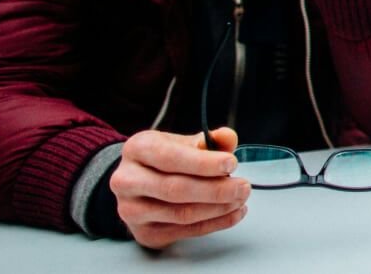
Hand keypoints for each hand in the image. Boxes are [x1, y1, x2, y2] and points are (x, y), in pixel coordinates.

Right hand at [111, 128, 249, 248]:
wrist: (136, 184)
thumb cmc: (162, 160)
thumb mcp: (181, 142)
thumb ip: (208, 140)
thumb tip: (228, 137)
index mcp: (137, 149)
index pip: (170, 157)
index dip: (204, 163)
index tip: (232, 163)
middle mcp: (127, 180)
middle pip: (176, 189)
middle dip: (216, 189)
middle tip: (243, 186)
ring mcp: (132, 211)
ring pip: (181, 213)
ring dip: (218, 208)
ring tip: (240, 199)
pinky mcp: (144, 233)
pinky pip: (185, 231)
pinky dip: (215, 223)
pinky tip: (233, 213)